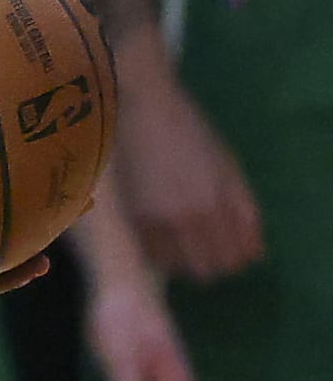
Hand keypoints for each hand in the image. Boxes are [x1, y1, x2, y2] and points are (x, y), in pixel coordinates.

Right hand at [116, 67, 262, 279]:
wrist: (139, 110)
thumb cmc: (189, 133)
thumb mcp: (228, 167)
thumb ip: (244, 210)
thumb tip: (254, 253)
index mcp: (214, 206)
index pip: (231, 259)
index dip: (236, 259)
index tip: (232, 250)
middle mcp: (183, 222)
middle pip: (204, 269)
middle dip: (211, 262)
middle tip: (207, 244)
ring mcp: (151, 224)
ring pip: (174, 268)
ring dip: (182, 259)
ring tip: (180, 238)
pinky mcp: (125, 221)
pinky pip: (149, 256)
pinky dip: (159, 252)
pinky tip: (159, 233)